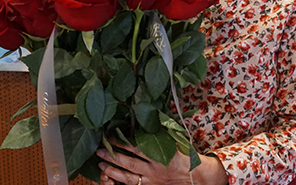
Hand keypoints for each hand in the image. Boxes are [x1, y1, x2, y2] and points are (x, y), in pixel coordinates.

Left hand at [96, 142, 227, 184]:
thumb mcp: (174, 140)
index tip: (111, 136)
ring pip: (129, 178)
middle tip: (99, 151)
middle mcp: (155, 168)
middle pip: (130, 163)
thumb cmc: (185, 155)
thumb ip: (160, 132)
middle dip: (113, 157)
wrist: (196, 176)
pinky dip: (122, 183)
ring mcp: (152, 180)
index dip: (122, 143)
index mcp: (161, 154)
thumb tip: (147, 117)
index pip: (137, 148)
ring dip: (113, 171)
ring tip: (101, 165)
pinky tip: (112, 179)